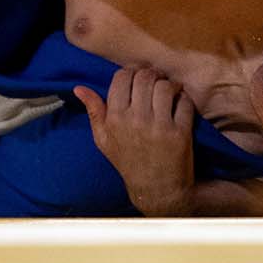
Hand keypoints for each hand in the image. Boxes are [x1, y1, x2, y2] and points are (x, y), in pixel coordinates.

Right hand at [74, 67, 196, 216]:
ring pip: (165, 86)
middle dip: (150, 76)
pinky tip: (179, 104)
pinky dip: (184, 99)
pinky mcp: (180, 133)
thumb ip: (93, 111)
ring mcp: (159, 126)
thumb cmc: (128, 162)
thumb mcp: (104, 139)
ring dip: (168, 85)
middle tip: (154, 81)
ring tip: (168, 92)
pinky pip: (184, 102)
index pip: (122, 77)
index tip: (136, 80)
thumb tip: (79, 88)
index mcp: (115, 118)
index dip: (130, 74)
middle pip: (145, 77)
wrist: (156, 189)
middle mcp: (136, 120)